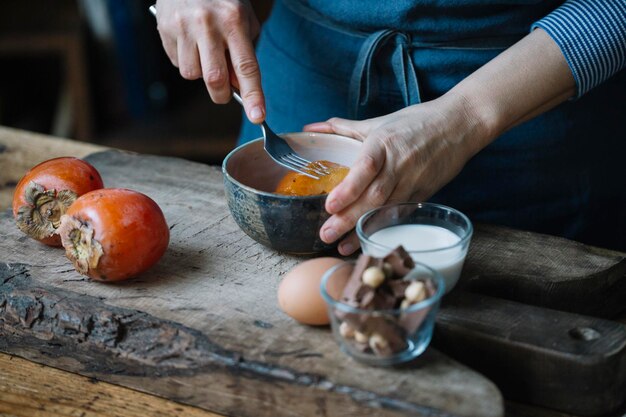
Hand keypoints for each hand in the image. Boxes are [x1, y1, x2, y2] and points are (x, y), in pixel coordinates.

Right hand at [155, 0, 264, 122]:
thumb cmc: (223, 0)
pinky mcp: (164, 29)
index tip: (257, 116)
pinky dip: (186, 61)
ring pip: (192, 74)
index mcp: (234, 21)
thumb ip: (243, 55)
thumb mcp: (243, 20)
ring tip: (204, 52)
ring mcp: (183, 27)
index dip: (252, 95)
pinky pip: (177, 63)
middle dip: (222, 94)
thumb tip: (237, 88)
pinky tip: (190, 42)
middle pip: (215, 79)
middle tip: (225, 92)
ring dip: (201, 74)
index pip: (246, 66)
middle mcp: (208, 24)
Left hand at [304, 92, 487, 254]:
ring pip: (386, 210)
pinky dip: (384, 228)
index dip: (348, 189)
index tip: (330, 205)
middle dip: (348, 219)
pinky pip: (400, 214)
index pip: (365, 169)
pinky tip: (368, 241)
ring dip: (363, 230)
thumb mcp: (378, 122)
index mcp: (384, 144)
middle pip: (372, 197)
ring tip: (342, 246)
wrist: (459, 125)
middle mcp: (398, 165)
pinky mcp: (423, 194)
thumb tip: (309, 129)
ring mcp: (413, 182)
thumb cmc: (416, 122)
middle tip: (325, 235)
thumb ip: (342, 128)